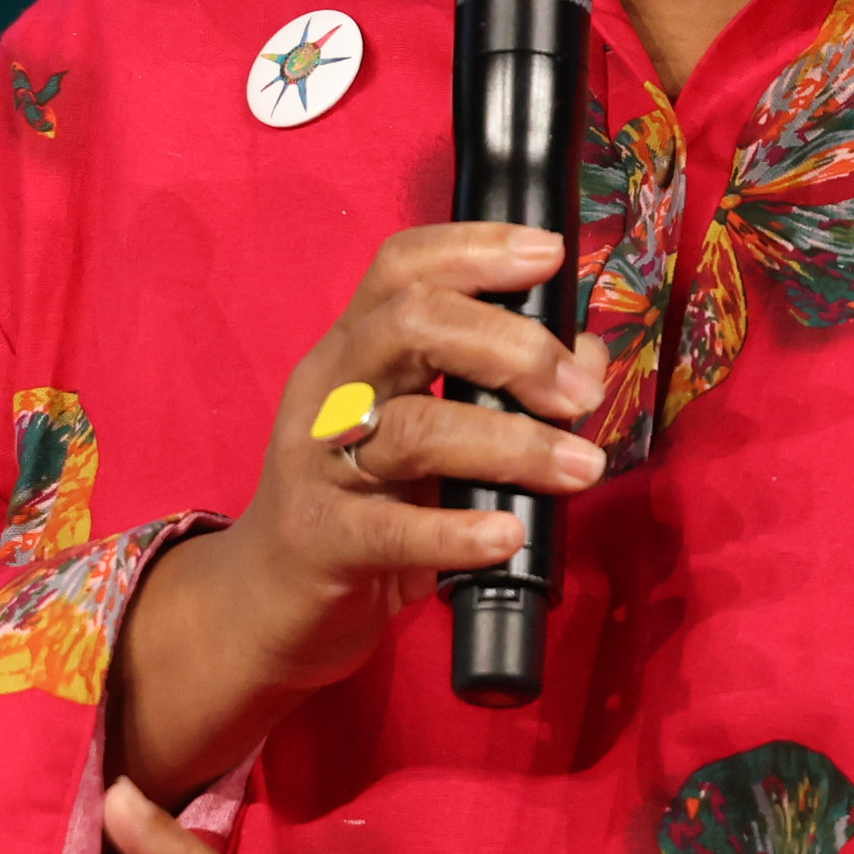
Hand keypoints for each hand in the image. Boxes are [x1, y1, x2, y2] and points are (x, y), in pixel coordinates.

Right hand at [109, 220, 612, 799]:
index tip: (549, 257)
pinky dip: (456, 531)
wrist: (265, 603)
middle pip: (410, 326)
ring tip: (579, 467)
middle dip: (512, 346)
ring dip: (513, 444)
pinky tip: (506, 536)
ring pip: (413, 429)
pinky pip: (391, 530)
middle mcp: (328, 392)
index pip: (402, 268)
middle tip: (578, 391)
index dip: (475, 250)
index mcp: (353, 351)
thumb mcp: (424, 436)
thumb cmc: (362, 507)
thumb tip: (587, 355)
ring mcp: (317, 465)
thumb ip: (496, 392)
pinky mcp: (321, 540)